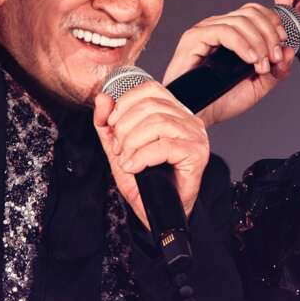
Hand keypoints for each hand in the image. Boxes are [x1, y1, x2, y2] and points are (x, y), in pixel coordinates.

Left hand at [93, 81, 208, 229]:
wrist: (160, 211)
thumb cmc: (145, 181)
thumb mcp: (118, 148)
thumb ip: (108, 124)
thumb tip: (102, 98)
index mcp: (173, 112)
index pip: (150, 89)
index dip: (125, 102)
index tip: (112, 125)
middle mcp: (188, 119)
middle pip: (150, 106)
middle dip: (125, 127)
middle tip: (119, 149)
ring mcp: (195, 135)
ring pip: (157, 123)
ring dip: (132, 143)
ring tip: (127, 159)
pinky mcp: (197, 153)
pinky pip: (165, 145)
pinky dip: (143, 156)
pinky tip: (135, 167)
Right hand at [163, 3, 295, 126]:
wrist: (198, 116)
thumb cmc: (220, 100)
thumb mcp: (257, 85)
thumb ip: (275, 69)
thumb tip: (289, 50)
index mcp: (232, 33)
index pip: (255, 12)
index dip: (273, 23)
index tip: (283, 44)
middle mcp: (218, 27)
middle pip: (251, 13)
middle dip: (269, 35)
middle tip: (274, 59)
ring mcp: (205, 31)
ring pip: (240, 20)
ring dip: (259, 43)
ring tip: (261, 66)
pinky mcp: (194, 39)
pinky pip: (223, 31)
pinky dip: (242, 44)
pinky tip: (250, 59)